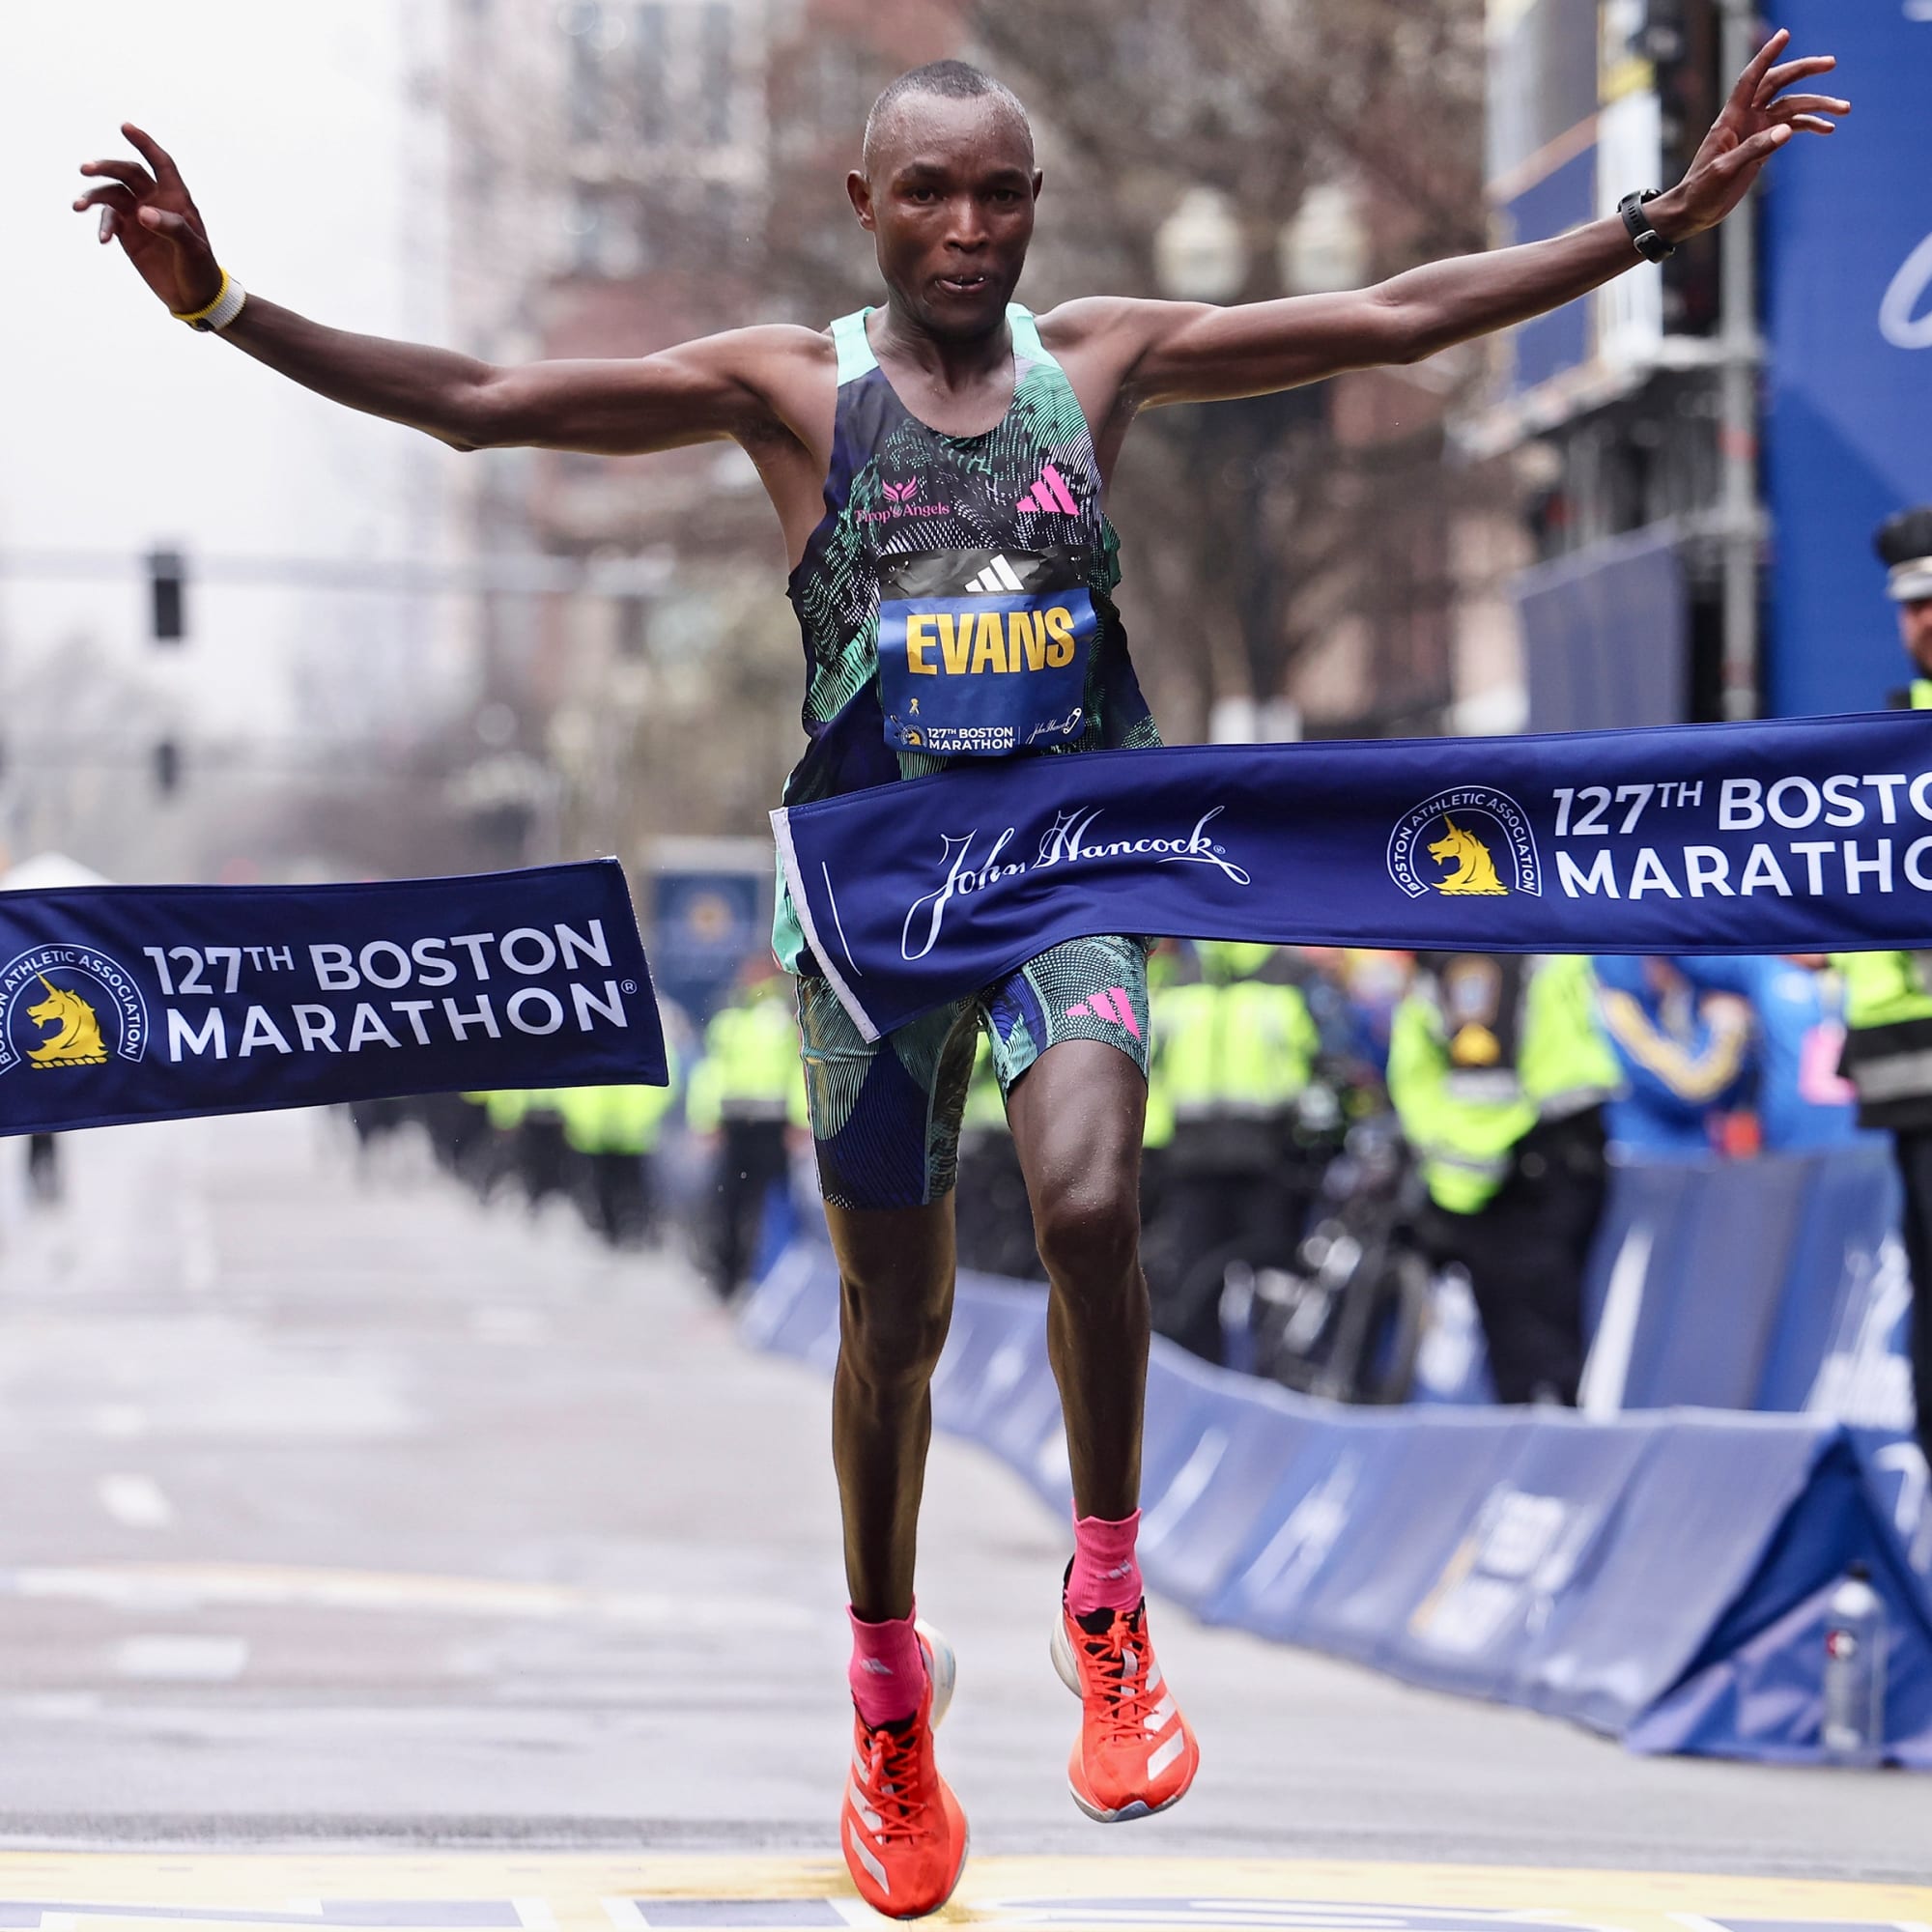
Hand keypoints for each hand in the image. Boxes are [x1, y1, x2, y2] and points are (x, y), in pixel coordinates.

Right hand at [72, 123, 222, 315]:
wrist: (194, 297)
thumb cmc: (200, 270)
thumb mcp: (192, 249)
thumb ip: (171, 227)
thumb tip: (141, 212)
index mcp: (176, 199)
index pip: (160, 163)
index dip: (144, 144)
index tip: (125, 127)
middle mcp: (155, 202)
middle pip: (127, 174)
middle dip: (106, 168)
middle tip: (85, 169)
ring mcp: (139, 216)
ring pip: (112, 194)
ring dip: (93, 196)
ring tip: (77, 205)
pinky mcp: (128, 234)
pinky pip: (109, 220)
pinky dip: (103, 226)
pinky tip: (103, 239)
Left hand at [1649, 28, 1848, 242]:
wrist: (1692, 212)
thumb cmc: (1700, 191)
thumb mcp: (1724, 171)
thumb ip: (1754, 149)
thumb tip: (1787, 130)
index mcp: (1731, 119)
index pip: (1751, 78)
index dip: (1767, 55)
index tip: (1785, 34)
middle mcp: (1745, 119)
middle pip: (1778, 84)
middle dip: (1804, 71)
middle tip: (1831, 63)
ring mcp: (1755, 131)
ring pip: (1791, 108)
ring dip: (1817, 106)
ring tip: (1844, 109)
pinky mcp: (1762, 147)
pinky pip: (1791, 129)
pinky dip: (1810, 126)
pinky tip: (1828, 129)